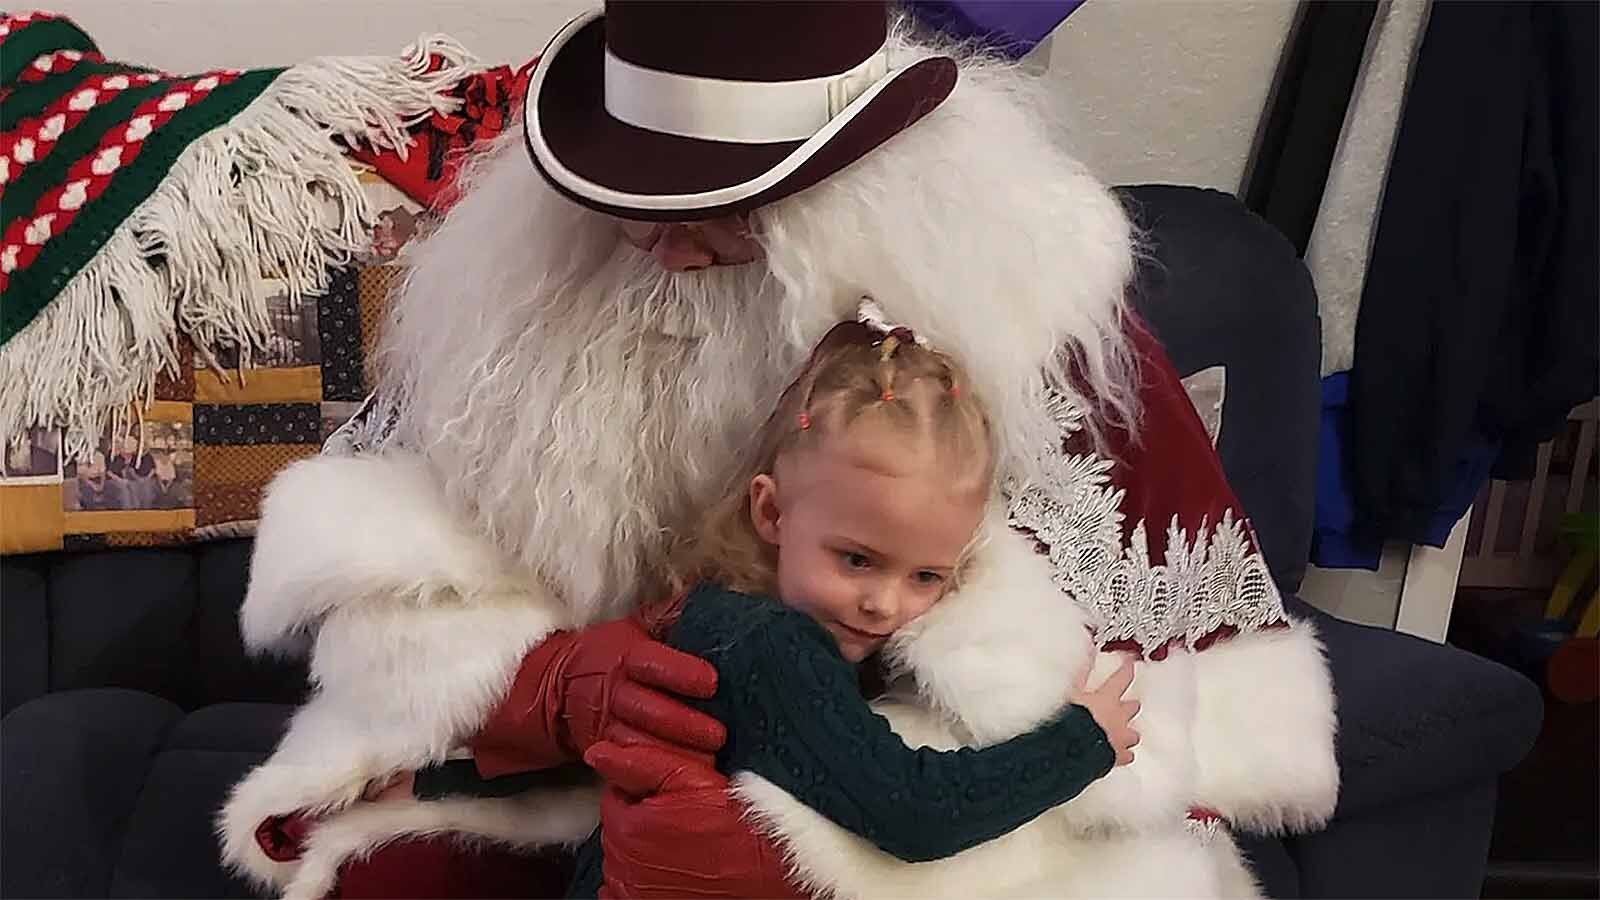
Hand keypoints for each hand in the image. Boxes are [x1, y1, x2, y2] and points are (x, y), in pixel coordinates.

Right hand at [471, 618, 725, 776]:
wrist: (558, 688)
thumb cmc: (609, 654)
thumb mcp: (633, 626)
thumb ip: (668, 617)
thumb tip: (704, 600)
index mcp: (625, 657)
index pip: (653, 665)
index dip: (682, 673)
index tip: (711, 682)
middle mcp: (616, 692)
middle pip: (650, 712)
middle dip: (686, 725)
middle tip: (719, 734)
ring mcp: (608, 726)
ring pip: (642, 746)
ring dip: (676, 756)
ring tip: (709, 762)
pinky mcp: (606, 752)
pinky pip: (630, 767)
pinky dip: (655, 774)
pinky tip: (681, 778)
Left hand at [584, 740, 804, 899]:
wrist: (775, 874)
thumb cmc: (742, 829)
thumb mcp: (694, 778)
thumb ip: (642, 761)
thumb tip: (599, 752)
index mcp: (629, 827)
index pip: (615, 795)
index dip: (644, 790)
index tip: (671, 794)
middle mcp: (624, 865)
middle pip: (618, 828)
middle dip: (642, 818)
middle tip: (682, 817)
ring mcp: (635, 894)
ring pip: (622, 860)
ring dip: (641, 851)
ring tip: (683, 843)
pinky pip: (623, 894)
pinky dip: (640, 882)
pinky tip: (671, 871)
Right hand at [1073, 658, 1140, 765]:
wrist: (1071, 753)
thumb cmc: (1069, 722)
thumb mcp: (1070, 691)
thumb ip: (1080, 672)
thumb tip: (1087, 651)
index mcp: (1106, 699)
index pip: (1121, 679)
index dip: (1127, 669)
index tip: (1131, 663)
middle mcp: (1118, 718)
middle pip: (1132, 707)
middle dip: (1130, 705)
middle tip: (1129, 703)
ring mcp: (1120, 739)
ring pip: (1133, 734)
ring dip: (1129, 732)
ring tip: (1126, 733)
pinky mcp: (1117, 758)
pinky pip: (1126, 756)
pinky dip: (1124, 754)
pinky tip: (1121, 755)